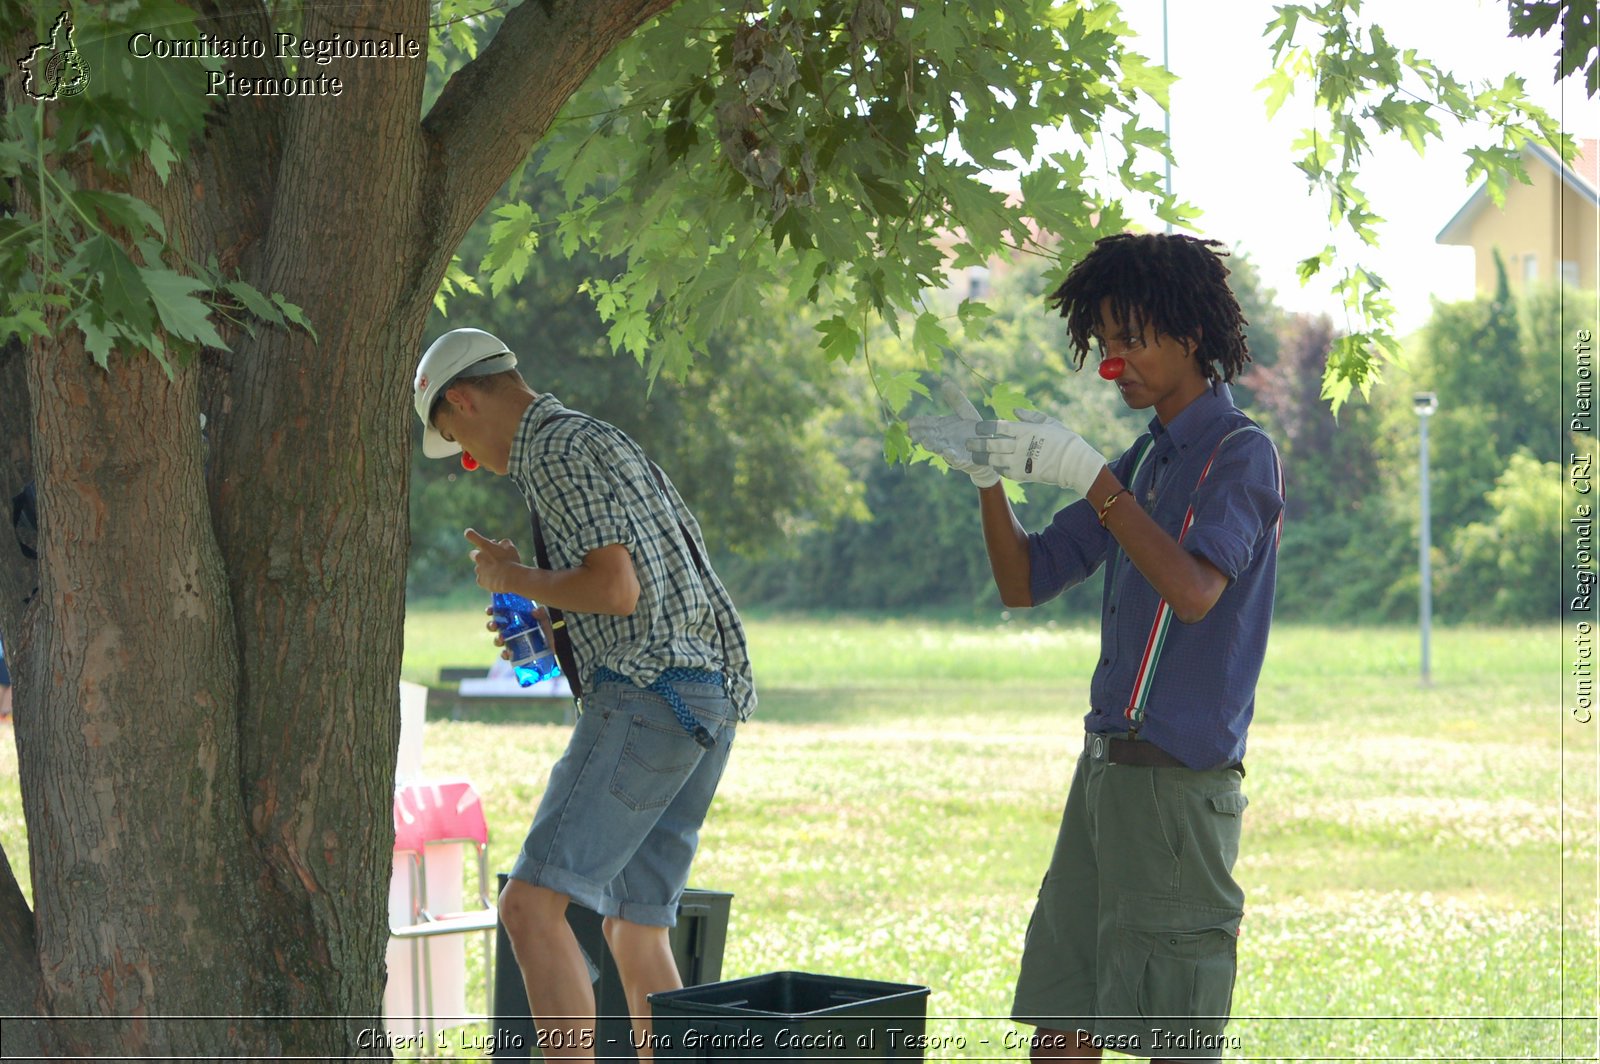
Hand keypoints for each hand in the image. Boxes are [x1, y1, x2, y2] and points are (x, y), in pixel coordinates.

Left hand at [465, 528, 525, 593]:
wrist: (509, 578)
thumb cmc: (511, 561)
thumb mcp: (511, 548)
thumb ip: (504, 543)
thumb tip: (500, 543)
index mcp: (485, 546)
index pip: (470, 535)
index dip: (470, 534)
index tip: (468, 533)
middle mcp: (478, 557)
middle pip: (473, 554)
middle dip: (480, 556)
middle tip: (490, 558)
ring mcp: (478, 569)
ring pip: (479, 568)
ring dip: (486, 569)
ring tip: (499, 573)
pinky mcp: (480, 581)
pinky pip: (483, 580)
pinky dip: (488, 580)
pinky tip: (497, 581)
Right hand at [485, 602, 551, 660]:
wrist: (560, 645)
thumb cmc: (552, 628)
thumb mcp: (548, 619)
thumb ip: (542, 614)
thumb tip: (534, 611)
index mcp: (517, 617)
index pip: (501, 611)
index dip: (492, 610)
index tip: (489, 610)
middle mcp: (513, 629)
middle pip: (497, 626)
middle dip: (491, 625)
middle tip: (494, 625)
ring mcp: (515, 641)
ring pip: (500, 641)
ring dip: (497, 640)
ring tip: (501, 639)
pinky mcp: (519, 653)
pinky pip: (508, 655)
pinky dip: (505, 655)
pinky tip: (506, 654)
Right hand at [906, 379, 1000, 487]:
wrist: (989, 447)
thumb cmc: (974, 429)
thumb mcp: (965, 411)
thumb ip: (955, 399)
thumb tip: (944, 380)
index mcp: (942, 426)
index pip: (927, 423)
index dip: (918, 422)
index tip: (908, 422)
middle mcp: (943, 438)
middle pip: (928, 435)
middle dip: (919, 434)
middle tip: (910, 433)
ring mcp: (951, 449)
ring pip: (938, 447)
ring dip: (931, 445)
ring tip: (924, 442)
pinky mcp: (962, 459)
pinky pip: (955, 458)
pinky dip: (951, 455)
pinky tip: (947, 451)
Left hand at [967, 410, 1106, 494]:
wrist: (1075, 463)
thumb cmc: (1064, 439)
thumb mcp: (1049, 422)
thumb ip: (1030, 416)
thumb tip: (1015, 411)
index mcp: (1026, 430)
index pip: (999, 427)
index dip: (986, 427)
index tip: (977, 427)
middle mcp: (1020, 446)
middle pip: (992, 445)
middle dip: (978, 444)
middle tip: (968, 443)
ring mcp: (1021, 461)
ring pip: (994, 460)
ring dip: (982, 458)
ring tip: (973, 455)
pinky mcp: (1024, 475)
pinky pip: (1004, 472)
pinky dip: (997, 468)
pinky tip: (992, 465)